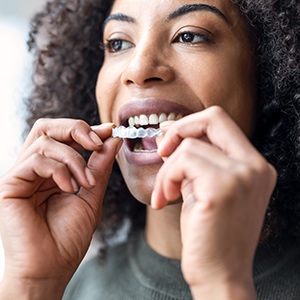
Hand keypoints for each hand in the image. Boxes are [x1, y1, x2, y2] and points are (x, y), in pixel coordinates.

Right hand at [0, 119, 121, 298]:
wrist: (51, 267)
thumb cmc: (69, 236)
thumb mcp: (91, 194)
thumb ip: (99, 166)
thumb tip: (112, 139)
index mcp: (52, 170)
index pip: (64, 136)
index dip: (87, 129)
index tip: (110, 131)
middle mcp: (35, 168)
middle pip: (48, 127)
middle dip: (76, 129)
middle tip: (97, 143)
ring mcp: (21, 175)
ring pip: (45, 141)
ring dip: (73, 157)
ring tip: (86, 181)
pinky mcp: (10, 185)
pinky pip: (35, 160)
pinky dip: (58, 170)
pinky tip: (69, 188)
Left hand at [151, 106, 276, 298]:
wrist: (220, 274)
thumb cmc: (209, 233)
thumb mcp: (204, 189)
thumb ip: (193, 160)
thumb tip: (167, 134)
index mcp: (254, 165)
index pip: (221, 122)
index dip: (191, 124)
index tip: (169, 140)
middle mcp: (255, 166)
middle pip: (213, 117)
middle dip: (179, 128)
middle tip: (161, 150)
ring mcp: (242, 176)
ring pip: (188, 146)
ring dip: (166, 169)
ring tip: (165, 193)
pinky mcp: (222, 188)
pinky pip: (182, 162)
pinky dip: (166, 178)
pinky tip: (164, 199)